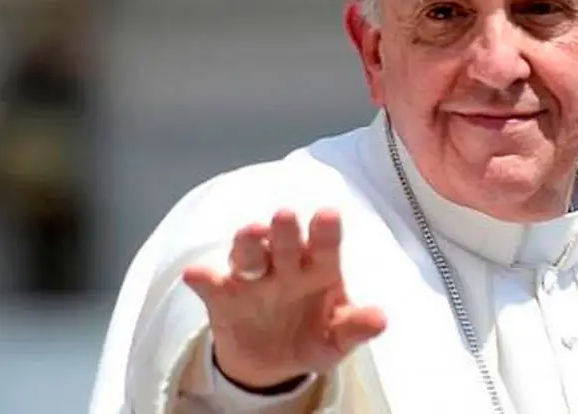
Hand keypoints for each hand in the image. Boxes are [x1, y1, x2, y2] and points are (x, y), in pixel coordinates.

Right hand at [183, 208, 386, 388]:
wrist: (271, 363)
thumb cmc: (312, 336)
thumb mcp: (335, 339)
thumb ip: (354, 327)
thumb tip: (380, 319)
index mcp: (317, 267)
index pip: (324, 244)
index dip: (325, 230)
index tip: (328, 215)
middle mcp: (284, 264)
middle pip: (284, 241)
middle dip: (284, 230)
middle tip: (286, 216)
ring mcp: (252, 277)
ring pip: (248, 253)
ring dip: (248, 243)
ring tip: (250, 233)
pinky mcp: (222, 296)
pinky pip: (211, 285)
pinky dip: (203, 279)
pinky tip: (196, 275)